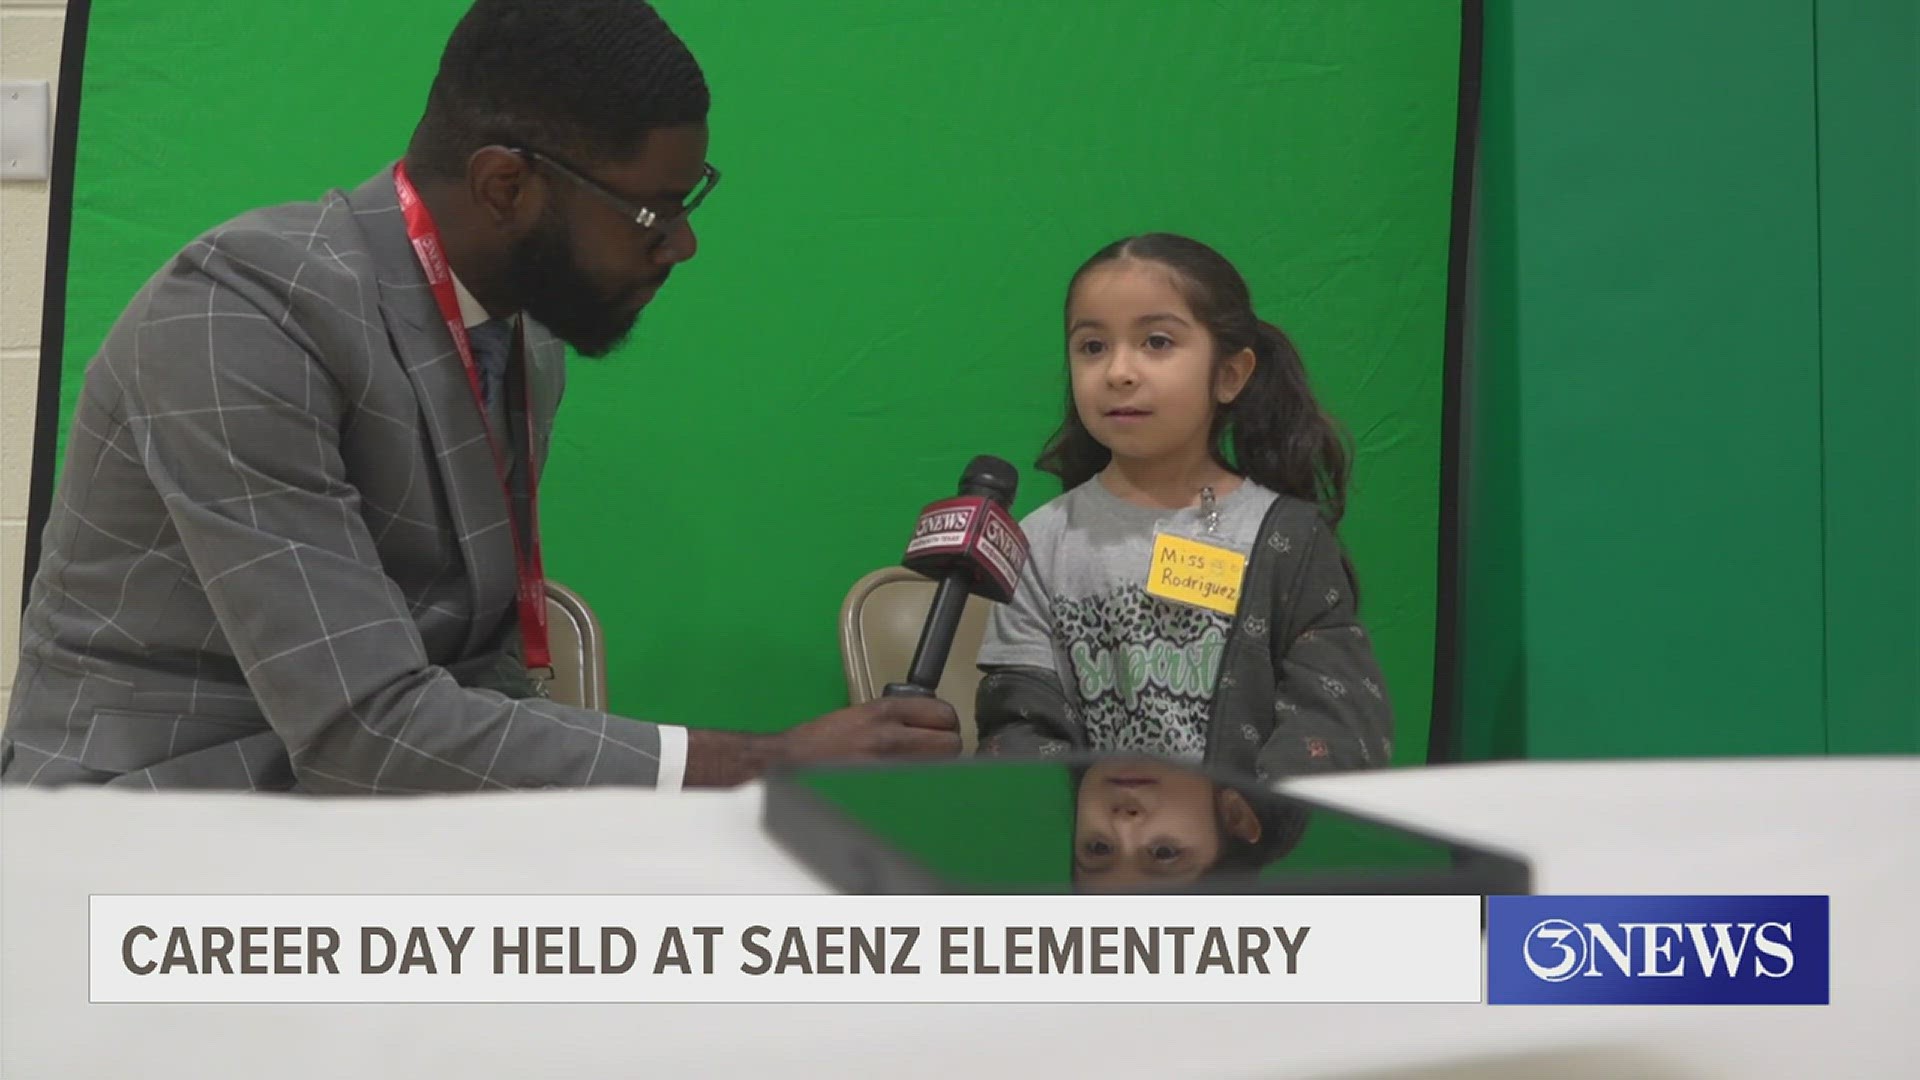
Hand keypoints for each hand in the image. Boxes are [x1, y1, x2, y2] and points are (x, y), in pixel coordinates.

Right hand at [680, 695, 961, 787]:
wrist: (787, 765)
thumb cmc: (821, 744)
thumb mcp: (861, 715)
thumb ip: (897, 719)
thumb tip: (933, 729)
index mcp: (884, 712)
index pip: (945, 715)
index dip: (945, 726)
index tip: (938, 732)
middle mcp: (890, 737)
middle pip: (951, 744)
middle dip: (946, 750)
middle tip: (931, 755)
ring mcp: (888, 768)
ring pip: (941, 771)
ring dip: (936, 773)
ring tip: (917, 773)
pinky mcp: (884, 793)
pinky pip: (921, 793)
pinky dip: (920, 793)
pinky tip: (906, 791)